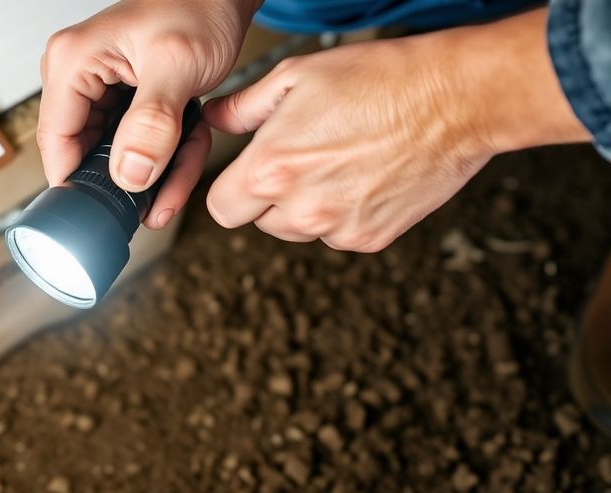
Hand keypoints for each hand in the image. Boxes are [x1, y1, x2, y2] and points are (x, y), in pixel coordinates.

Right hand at [38, 0, 260, 228]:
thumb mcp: (176, 66)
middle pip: (88, 155)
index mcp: (73, 62)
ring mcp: (102, 90)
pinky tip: (189, 150)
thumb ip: (152, 124)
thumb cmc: (199, 6)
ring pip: (118, 156)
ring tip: (184, 173)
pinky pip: (139, 145)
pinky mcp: (124, 101)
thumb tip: (129, 174)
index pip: (55, 142)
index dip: (78, 184)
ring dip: (157, 171)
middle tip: (159, 202)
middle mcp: (79, 76)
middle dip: (130, 180)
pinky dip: (168, 154)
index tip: (102, 217)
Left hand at [203, 8, 588, 251]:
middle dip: (268, 196)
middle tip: (299, 159)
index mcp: (272, 168)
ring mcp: (339, 227)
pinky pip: (337, 235)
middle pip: (258, 222)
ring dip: (303, 207)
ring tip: (334, 164)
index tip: (246, 172)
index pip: (222, 208)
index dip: (232, 187)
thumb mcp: (296, 76)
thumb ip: (243, 107)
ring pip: (297, 230)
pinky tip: (361, 177)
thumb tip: (215, 119)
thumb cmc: (379, 79)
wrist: (454, 100)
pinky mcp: (371, 238)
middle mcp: (303, 207)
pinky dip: (341, 214)